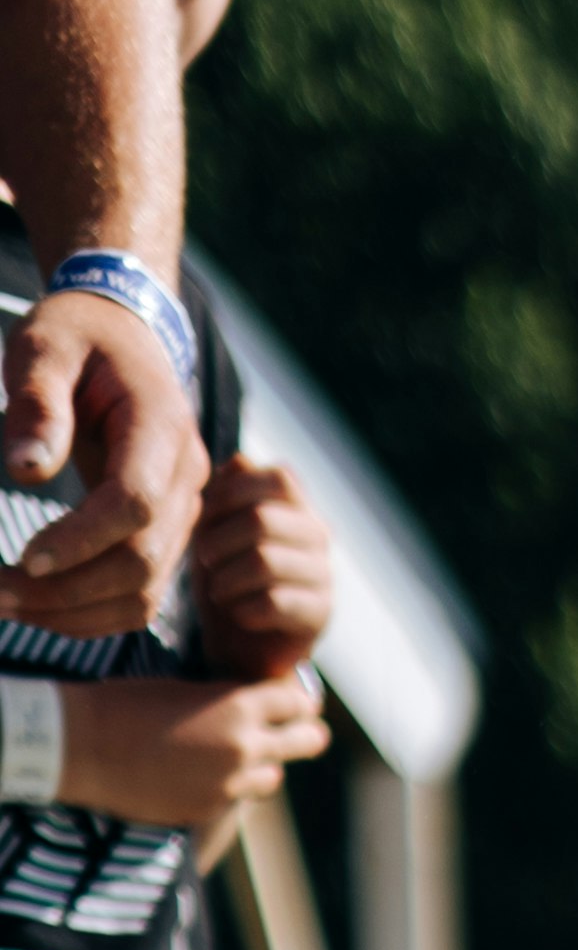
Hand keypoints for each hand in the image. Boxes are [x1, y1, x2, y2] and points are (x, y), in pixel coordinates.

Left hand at [0, 286, 202, 630]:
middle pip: (141, 563)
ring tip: (7, 605)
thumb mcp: (44, 344)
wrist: (126, 336)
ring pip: (143, 592)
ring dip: (75, 613)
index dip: (83, 540)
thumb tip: (26, 471)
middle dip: (67, 590)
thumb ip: (37, 402)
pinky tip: (41, 606)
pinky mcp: (169, 536)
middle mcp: (188, 479)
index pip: (135, 504)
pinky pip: (140, 594)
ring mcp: (186, 513)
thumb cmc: (80, 335)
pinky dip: (91, 613)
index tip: (24, 558)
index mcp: (162, 426)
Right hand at [55, 669, 323, 831]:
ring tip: (236, 753)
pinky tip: (204, 773)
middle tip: (291, 729)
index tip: (292, 702)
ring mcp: (231, 785)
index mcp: (238, 706)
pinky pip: (239, 798)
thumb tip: (261, 702)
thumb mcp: (185, 688)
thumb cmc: (126, 703)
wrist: (81, 744)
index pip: (298, 701)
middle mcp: (245, 748)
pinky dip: (231, 787)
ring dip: (263, 765)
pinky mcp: (211, 810)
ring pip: (275, 775)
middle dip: (302, 732)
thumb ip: (229, 698)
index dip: (295, 700)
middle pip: (307, 741)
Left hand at [191, 451, 332, 668]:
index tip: (203, 518)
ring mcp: (325, 575)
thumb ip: (227, 491)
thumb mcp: (215, 526)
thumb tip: (238, 463)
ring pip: (265, 561)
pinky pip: (274, 602)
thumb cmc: (225, 577)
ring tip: (217, 591)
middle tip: (203, 560)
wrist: (240, 644)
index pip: (279, 478)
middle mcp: (319, 535)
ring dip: (226, 578)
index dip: (232, 493)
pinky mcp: (321, 615)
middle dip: (219, 540)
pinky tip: (239, 615)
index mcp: (297, 506)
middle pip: (262, 519)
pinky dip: (244, 609)